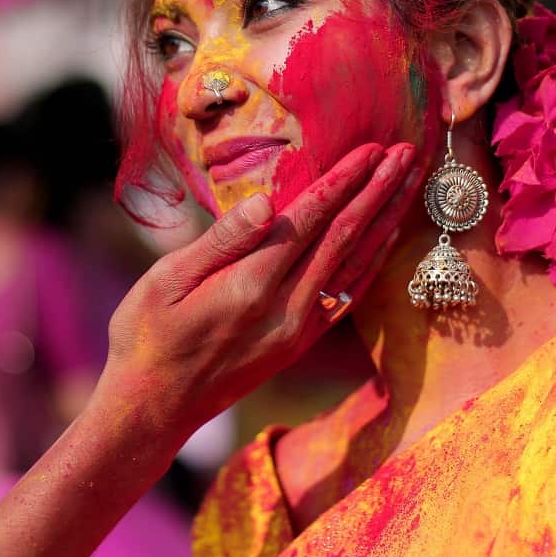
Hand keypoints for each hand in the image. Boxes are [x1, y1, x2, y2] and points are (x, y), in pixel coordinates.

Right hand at [102, 141, 420, 439]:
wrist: (153, 408)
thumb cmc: (145, 336)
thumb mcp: (165, 281)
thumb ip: (221, 241)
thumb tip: (268, 203)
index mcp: (250, 284)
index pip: (310, 219)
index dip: (344, 180)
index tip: (372, 148)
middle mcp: (285, 307)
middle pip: (345, 236)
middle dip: (379, 190)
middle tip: (408, 151)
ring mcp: (298, 329)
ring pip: (355, 263)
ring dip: (385, 219)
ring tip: (409, 182)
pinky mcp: (300, 343)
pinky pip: (348, 294)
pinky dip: (372, 261)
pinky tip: (385, 238)